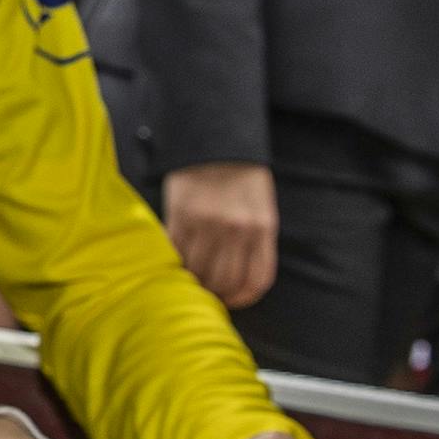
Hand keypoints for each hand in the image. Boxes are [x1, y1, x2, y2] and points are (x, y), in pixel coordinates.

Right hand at [162, 162, 278, 307]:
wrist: (216, 138)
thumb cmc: (240, 176)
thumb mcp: (261, 207)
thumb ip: (256, 242)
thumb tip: (239, 282)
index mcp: (262, 227)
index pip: (256, 280)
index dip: (242, 298)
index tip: (231, 300)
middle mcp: (237, 229)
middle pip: (225, 282)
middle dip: (215, 293)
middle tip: (206, 290)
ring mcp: (208, 224)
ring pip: (199, 271)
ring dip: (193, 280)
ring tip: (190, 276)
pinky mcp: (181, 216)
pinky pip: (177, 252)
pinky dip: (176, 261)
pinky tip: (177, 259)